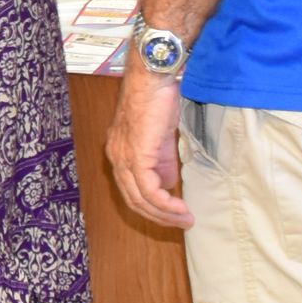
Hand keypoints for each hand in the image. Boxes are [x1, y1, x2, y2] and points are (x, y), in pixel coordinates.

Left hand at [107, 68, 189, 228]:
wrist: (154, 79)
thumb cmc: (158, 100)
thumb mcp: (160, 138)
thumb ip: (162, 162)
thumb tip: (169, 184)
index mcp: (118, 153)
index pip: (131, 191)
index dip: (151, 207)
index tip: (173, 215)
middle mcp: (115, 158)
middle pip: (133, 200)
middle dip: (159, 217)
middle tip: (182, 224)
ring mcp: (123, 157)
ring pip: (140, 199)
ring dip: (165, 214)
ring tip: (186, 220)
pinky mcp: (136, 155)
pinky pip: (148, 189)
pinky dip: (165, 204)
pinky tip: (180, 208)